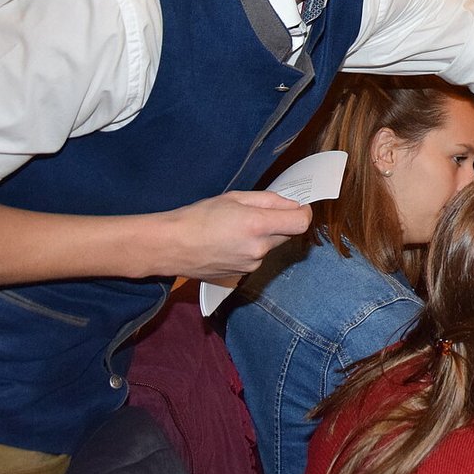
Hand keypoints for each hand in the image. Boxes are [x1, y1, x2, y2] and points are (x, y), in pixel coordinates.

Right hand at [152, 191, 310, 280]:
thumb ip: (268, 200)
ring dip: (263, 236)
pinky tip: (229, 242)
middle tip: (257, 214)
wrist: (170, 246)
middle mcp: (258, 249)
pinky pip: (256, 258)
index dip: (303, 212)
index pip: (300, 223)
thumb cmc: (198, 217)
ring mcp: (250, 265)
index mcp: (258, 225)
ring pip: (270, 246)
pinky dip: (250, 249)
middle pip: (287, 234)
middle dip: (280, 223)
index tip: (298, 207)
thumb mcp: (234, 198)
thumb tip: (292, 204)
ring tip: (235, 229)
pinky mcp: (241, 275)